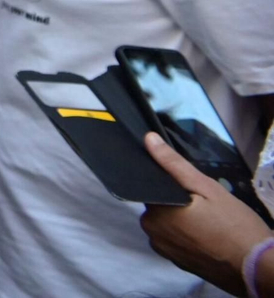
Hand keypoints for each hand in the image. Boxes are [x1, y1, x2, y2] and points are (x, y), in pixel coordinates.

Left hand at [139, 131, 270, 293]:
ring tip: (207, 218)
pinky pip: (176, 241)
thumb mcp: (207, 188)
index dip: (167, 183)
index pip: (151, 189)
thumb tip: (148, 139)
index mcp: (155, 214)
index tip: (186, 184)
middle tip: (203, 203)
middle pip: (159, 207)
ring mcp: (166, 252)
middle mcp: (153, 234)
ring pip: (167, 224)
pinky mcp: (179, 263)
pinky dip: (187, 235)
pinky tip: (207, 233)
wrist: (258, 266)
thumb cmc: (234, 225)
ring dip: (181, 219)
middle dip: (176, 202)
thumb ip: (174, 165)